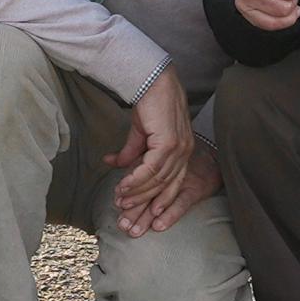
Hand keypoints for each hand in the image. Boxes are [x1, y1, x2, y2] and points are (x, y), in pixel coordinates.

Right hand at [110, 69, 216, 237]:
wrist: (153, 79)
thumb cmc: (150, 103)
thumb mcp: (140, 133)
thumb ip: (131, 152)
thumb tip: (114, 165)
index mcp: (183, 153)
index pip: (172, 184)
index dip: (158, 202)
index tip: (143, 218)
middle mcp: (185, 154)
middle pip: (166, 188)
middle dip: (146, 206)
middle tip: (128, 220)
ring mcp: (180, 149)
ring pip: (158, 181)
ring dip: (137, 193)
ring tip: (120, 202)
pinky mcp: (169, 143)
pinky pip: (151, 169)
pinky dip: (136, 180)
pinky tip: (123, 187)